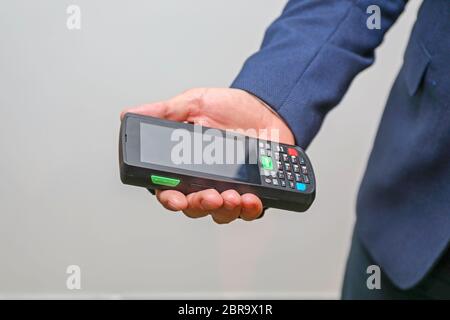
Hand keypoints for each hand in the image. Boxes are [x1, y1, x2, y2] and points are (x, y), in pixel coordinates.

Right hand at [122, 88, 293, 223]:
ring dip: (225, 210)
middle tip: (210, 196)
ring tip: (233, 196)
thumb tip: (129, 113)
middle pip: (194, 207)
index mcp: (185, 165)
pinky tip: (251, 199)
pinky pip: (248, 212)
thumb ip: (165, 112)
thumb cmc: (230, 108)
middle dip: (200, 206)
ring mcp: (228, 189)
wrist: (267, 109)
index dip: (170, 199)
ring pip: (220, 214)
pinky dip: (249, 209)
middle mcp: (204, 182)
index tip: (175, 199)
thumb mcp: (195, 103)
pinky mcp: (252, 193)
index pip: (169, 190)